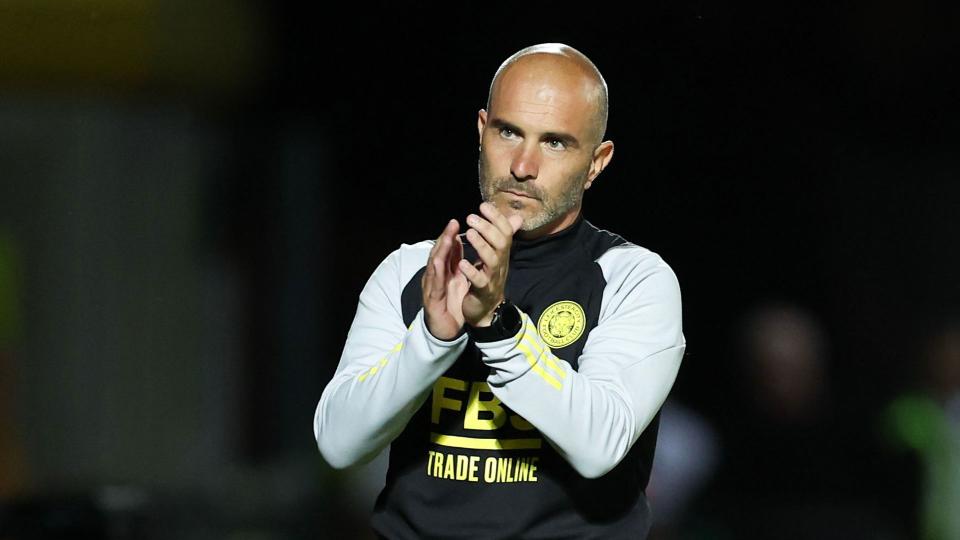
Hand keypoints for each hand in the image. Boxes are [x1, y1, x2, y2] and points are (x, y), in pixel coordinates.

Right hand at [422, 219, 469, 339]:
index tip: (456, 222)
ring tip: (446, 238)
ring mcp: (431, 287)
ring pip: (434, 266)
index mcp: (443, 271)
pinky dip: (436, 273)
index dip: (450, 236)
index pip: (446, 251)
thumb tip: (459, 241)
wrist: (444, 330)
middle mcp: (435, 276)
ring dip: (439, 251)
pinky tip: (438, 264)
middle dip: (445, 238)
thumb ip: (455, 261)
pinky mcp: (431, 300)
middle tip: (452, 224)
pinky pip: (434, 285)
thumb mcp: (455, 279)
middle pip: (438, 253)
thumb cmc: (450, 304)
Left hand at [459, 202, 523, 326]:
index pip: (505, 231)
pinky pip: (480, 281)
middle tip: (471, 217)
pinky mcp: (484, 291)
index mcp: (502, 253)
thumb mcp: (497, 255)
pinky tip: (464, 263)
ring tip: (469, 233)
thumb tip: (517, 217)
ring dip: (481, 245)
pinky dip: (472, 271)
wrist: (487, 309)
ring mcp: (493, 277)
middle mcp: (500, 263)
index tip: (483, 205)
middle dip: (487, 228)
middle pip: (501, 243)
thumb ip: (504, 236)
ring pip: (492, 259)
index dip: (496, 218)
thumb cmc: (489, 278)